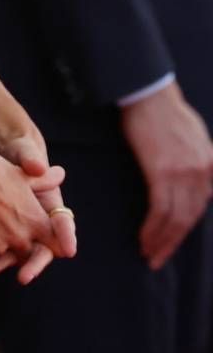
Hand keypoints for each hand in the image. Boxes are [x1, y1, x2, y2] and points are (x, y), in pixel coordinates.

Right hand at [0, 129, 70, 284]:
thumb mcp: (21, 175)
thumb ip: (44, 180)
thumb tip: (60, 174)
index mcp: (34, 222)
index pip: (51, 242)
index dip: (46, 240)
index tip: (36, 236)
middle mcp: (19, 238)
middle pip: (22, 250)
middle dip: (14, 239)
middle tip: (0, 220)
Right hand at [121, 82, 212, 269]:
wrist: (148, 93)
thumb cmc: (166, 112)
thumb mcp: (196, 137)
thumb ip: (201, 163)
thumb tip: (201, 187)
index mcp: (210, 166)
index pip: (200, 208)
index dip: (186, 229)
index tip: (172, 242)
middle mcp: (202, 173)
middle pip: (190, 218)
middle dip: (174, 242)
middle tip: (158, 258)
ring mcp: (183, 173)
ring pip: (176, 218)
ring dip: (162, 240)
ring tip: (149, 253)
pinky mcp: (162, 172)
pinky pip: (161, 210)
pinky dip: (153, 228)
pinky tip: (145, 238)